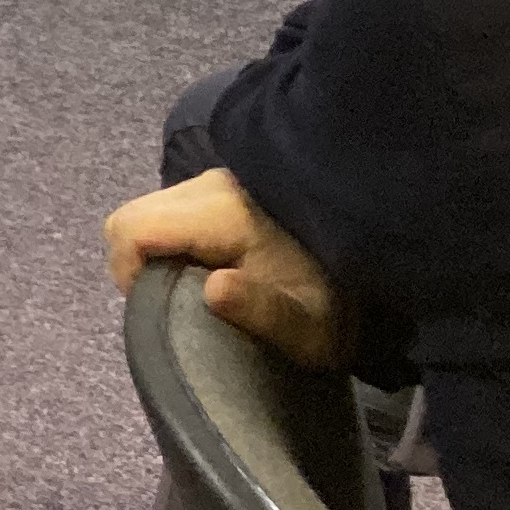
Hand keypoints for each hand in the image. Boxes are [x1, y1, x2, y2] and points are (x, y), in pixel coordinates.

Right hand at [106, 167, 351, 371]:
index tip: (158, 309)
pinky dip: (173, 241)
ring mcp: (217, 180)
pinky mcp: (223, 186)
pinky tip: (210, 267)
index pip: (134, 228)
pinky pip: (170, 210)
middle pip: (134, 216)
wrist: (381, 265)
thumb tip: (212, 288)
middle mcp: (213, 184)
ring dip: (157, 252)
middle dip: (140, 264)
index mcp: (226, 212)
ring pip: (150, 211)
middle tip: (175, 301)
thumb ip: (263, 311)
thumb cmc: (339, 306)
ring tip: (194, 287)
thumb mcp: (312, 330)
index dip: (128, 272)